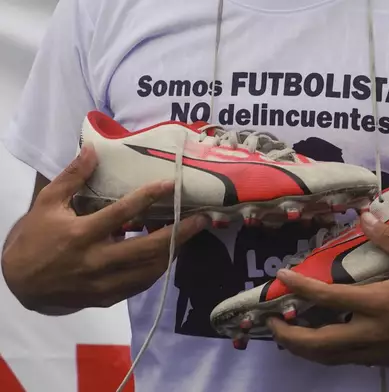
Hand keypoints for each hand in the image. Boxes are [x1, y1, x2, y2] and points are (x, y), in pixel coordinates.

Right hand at [1, 144, 208, 311]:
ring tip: (189, 233)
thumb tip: (94, 149)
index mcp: (80, 234)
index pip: (122, 213)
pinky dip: (158, 268)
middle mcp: (95, 261)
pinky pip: (141, 284)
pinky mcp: (107, 298)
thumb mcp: (48, 203)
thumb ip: (72, 176)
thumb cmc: (35, 238)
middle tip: (201, 218)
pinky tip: (170, 253)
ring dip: (174, 251)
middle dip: (179, 233)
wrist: (21, 283)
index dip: (149, 197)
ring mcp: (103, 283)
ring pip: (149, 269)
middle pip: (147, 248)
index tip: (172, 184)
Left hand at [267, 213, 388, 366]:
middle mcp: (372, 332)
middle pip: (319, 343)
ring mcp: (378, 351)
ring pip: (331, 358)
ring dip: (305, 349)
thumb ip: (388, 236)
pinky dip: (328, 353)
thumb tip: (363, 215)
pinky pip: (348, 360)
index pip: (327, 297)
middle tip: (270, 323)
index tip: (281, 278)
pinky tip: (323, 343)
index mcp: (378, 303)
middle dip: (289, 337)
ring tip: (288, 337)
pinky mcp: (386, 360)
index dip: (299, 288)